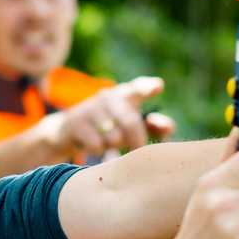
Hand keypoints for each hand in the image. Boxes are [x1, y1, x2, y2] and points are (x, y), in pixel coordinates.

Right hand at [43, 76, 175, 156]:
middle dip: (137, 141)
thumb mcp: (131, 124)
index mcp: (126, 94)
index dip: (148, 87)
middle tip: (137, 151)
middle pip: (130, 122)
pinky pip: (96, 145)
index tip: (158, 87)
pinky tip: (94, 145)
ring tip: (109, 143)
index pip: (138, 87)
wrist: (70, 130)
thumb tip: (169, 128)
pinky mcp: (76, 122)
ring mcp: (91, 107)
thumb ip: (154, 126)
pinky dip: (98, 150)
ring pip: (114, 137)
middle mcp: (109, 96)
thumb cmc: (110, 127)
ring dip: (114, 147)